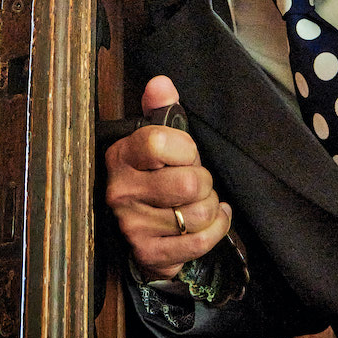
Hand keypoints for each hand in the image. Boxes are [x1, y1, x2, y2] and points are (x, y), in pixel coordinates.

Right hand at [104, 76, 232, 279]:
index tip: (186, 154)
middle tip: (197, 182)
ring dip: (210, 207)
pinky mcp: (149, 254)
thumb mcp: (154, 138)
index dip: (186, 148)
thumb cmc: (153, 175)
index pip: (160, 142)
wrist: (139, 227)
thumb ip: (160, 108)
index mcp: (121, 156)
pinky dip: (217, 228)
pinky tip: (213, 219)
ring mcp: (133, 226)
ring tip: (200, 202)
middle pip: (189, 184)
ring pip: (198, 214)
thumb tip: (161, 83)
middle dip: (204, 181)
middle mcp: (121, 192)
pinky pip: (200, 241)